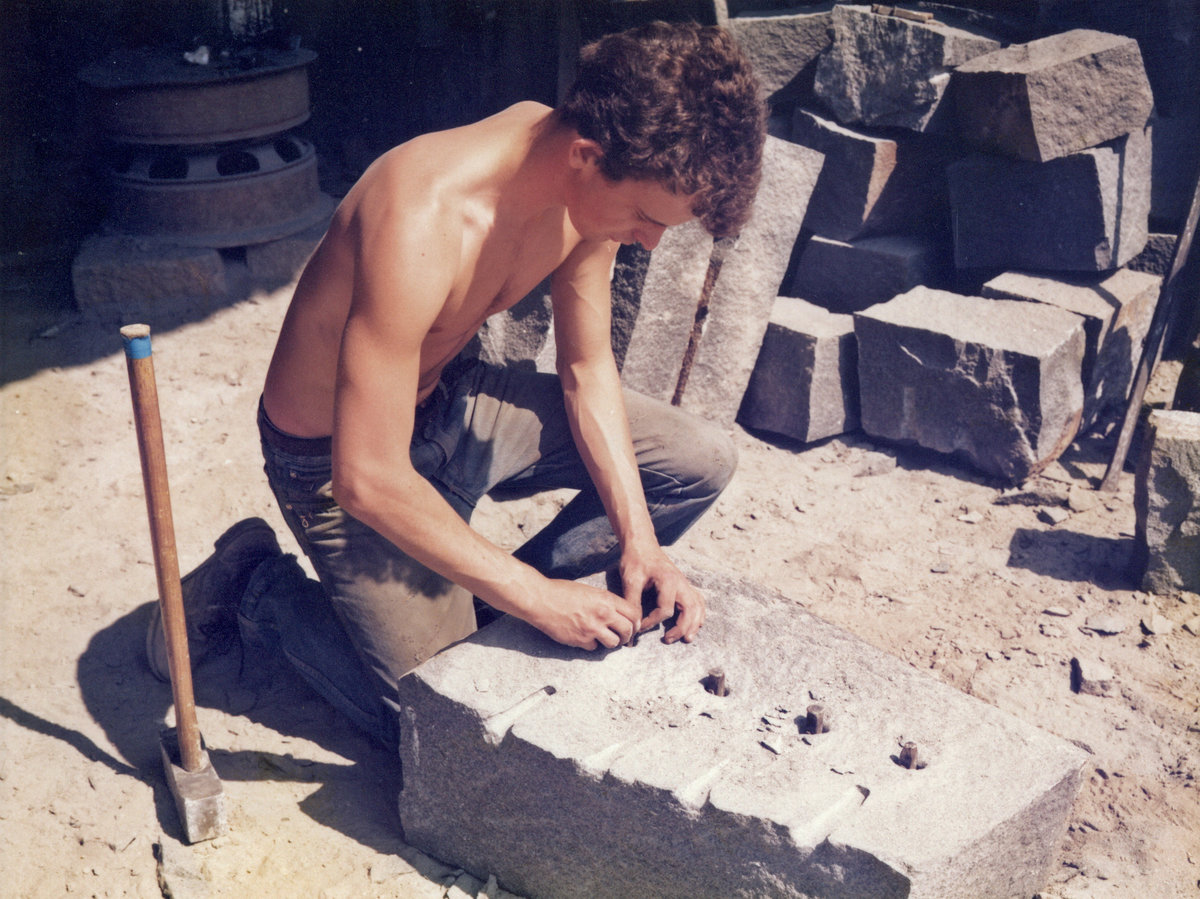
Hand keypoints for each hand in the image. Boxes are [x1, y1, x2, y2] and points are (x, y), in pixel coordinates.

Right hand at [524, 578, 642, 650]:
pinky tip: (584, 636)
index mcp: (606, 599)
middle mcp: (602, 614)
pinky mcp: (580, 640)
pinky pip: (594, 647)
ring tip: (604, 637)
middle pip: (628, 630)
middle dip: (627, 635)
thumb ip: (605, 602)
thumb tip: (617, 614)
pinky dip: (591, 644)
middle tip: (623, 636)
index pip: (633, 613)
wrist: (541, 600)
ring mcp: (592, 629)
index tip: (634, 625)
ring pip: (614, 643)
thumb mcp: (589, 591)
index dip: (636, 621)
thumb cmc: (562, 591)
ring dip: (611, 641)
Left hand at [620, 544, 704, 643]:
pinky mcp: (683, 584)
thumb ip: (633, 602)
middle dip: (682, 627)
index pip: (665, 610)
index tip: (640, 627)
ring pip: (697, 606)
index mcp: (668, 580)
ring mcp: (684, 583)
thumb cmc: (635, 559)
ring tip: (687, 638)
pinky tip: (694, 624)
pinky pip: (697, 600)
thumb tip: (634, 625)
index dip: (652, 622)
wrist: (641, 544)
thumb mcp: (630, 579)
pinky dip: (698, 613)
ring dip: (694, 623)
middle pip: (690, 609)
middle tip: (669, 640)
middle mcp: (680, 582)